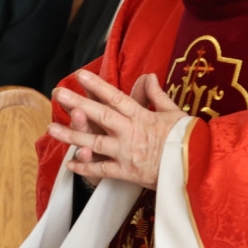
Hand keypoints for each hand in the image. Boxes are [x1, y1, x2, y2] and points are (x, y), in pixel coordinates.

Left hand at [48, 70, 184, 189]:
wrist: (196, 168)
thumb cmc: (187, 139)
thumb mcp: (174, 112)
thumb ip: (157, 95)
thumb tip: (148, 76)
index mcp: (142, 117)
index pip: (116, 97)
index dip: (98, 85)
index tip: (81, 75)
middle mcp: (130, 133)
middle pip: (100, 116)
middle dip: (78, 104)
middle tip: (58, 94)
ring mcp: (127, 153)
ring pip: (95, 143)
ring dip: (72, 135)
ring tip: (51, 128)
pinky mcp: (127, 173)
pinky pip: (102, 170)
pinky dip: (86, 167)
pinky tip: (69, 163)